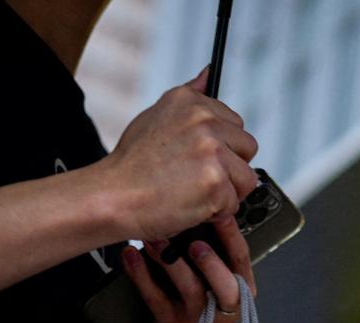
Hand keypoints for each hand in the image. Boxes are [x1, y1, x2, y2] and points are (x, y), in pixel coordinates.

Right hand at [99, 67, 259, 241]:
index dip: (221, 147)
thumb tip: (209, 73)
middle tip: (195, 178)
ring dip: (226, 192)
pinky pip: (234, 203)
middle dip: (230, 168)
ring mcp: (211, 150)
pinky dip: (215, 212)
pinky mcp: (215, 182)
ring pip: (247, 178)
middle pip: (247, 147)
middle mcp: (203, 119)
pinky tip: (189, 205)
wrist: (111, 196)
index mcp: (189, 101)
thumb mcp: (155, 116)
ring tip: (191, 192)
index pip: (234, 123)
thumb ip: (190, 99)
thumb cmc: (132, 165)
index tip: (197, 157)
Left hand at [121, 214, 256, 322]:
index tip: (221, 211)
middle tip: (194, 240)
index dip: (232, 235)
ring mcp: (199, 319)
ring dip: (170, 261)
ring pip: (190, 288)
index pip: (242, 260)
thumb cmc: (198, 313)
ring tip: (153, 238)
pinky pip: (155, 298)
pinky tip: (130, 256)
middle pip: (227, 283)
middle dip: (211, 260)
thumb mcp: (216, 289)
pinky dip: (141, 275)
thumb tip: (197, 211)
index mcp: (239, 291)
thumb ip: (213, 258)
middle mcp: (225, 307)